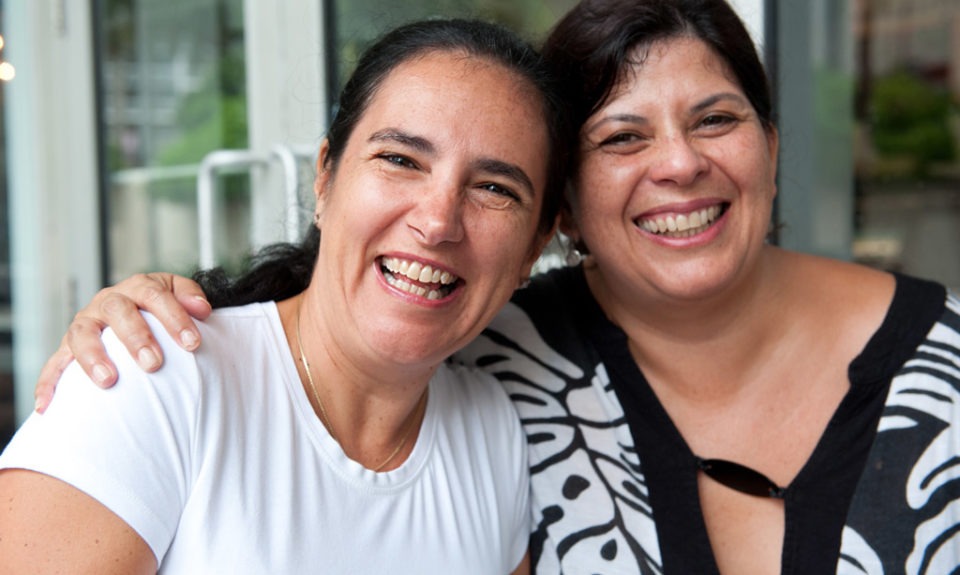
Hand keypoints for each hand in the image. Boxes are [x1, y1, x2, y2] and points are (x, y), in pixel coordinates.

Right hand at [34, 273, 209, 412]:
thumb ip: (191, 297)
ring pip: (82, 334)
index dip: (174, 318)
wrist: (138, 310)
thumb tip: (202, 309)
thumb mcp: (179, 295)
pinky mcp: (68, 347)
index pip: (155, 296)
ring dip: (93, 357)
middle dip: (136, 337)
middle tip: (153, 363)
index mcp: (139, 287)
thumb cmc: (162, 309)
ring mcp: (86, 323)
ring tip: (110, 381)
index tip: (193, 343)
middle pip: (118, 312)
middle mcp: (108, 302)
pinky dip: (48, 383)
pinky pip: (54, 364)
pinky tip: (47, 406)